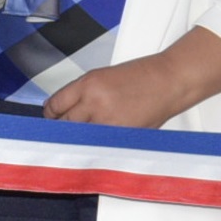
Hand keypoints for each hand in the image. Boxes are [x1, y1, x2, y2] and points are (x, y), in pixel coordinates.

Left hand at [45, 26, 220, 128]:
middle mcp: (95, 102)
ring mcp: (110, 121)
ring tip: (81, 137)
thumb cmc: (139, 77)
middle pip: (64, 124)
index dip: (50, 114)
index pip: (55, 105)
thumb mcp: (101, 78)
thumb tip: (62, 110)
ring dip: (79, 138)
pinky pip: (102, 144)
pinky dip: (98, 144)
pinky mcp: (124, 134)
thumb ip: (80, 94)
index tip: (52, 118)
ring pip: (82, 137)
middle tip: (63, 130)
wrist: (169, 81)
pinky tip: (99, 141)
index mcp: (87, 85)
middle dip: (61, 128)